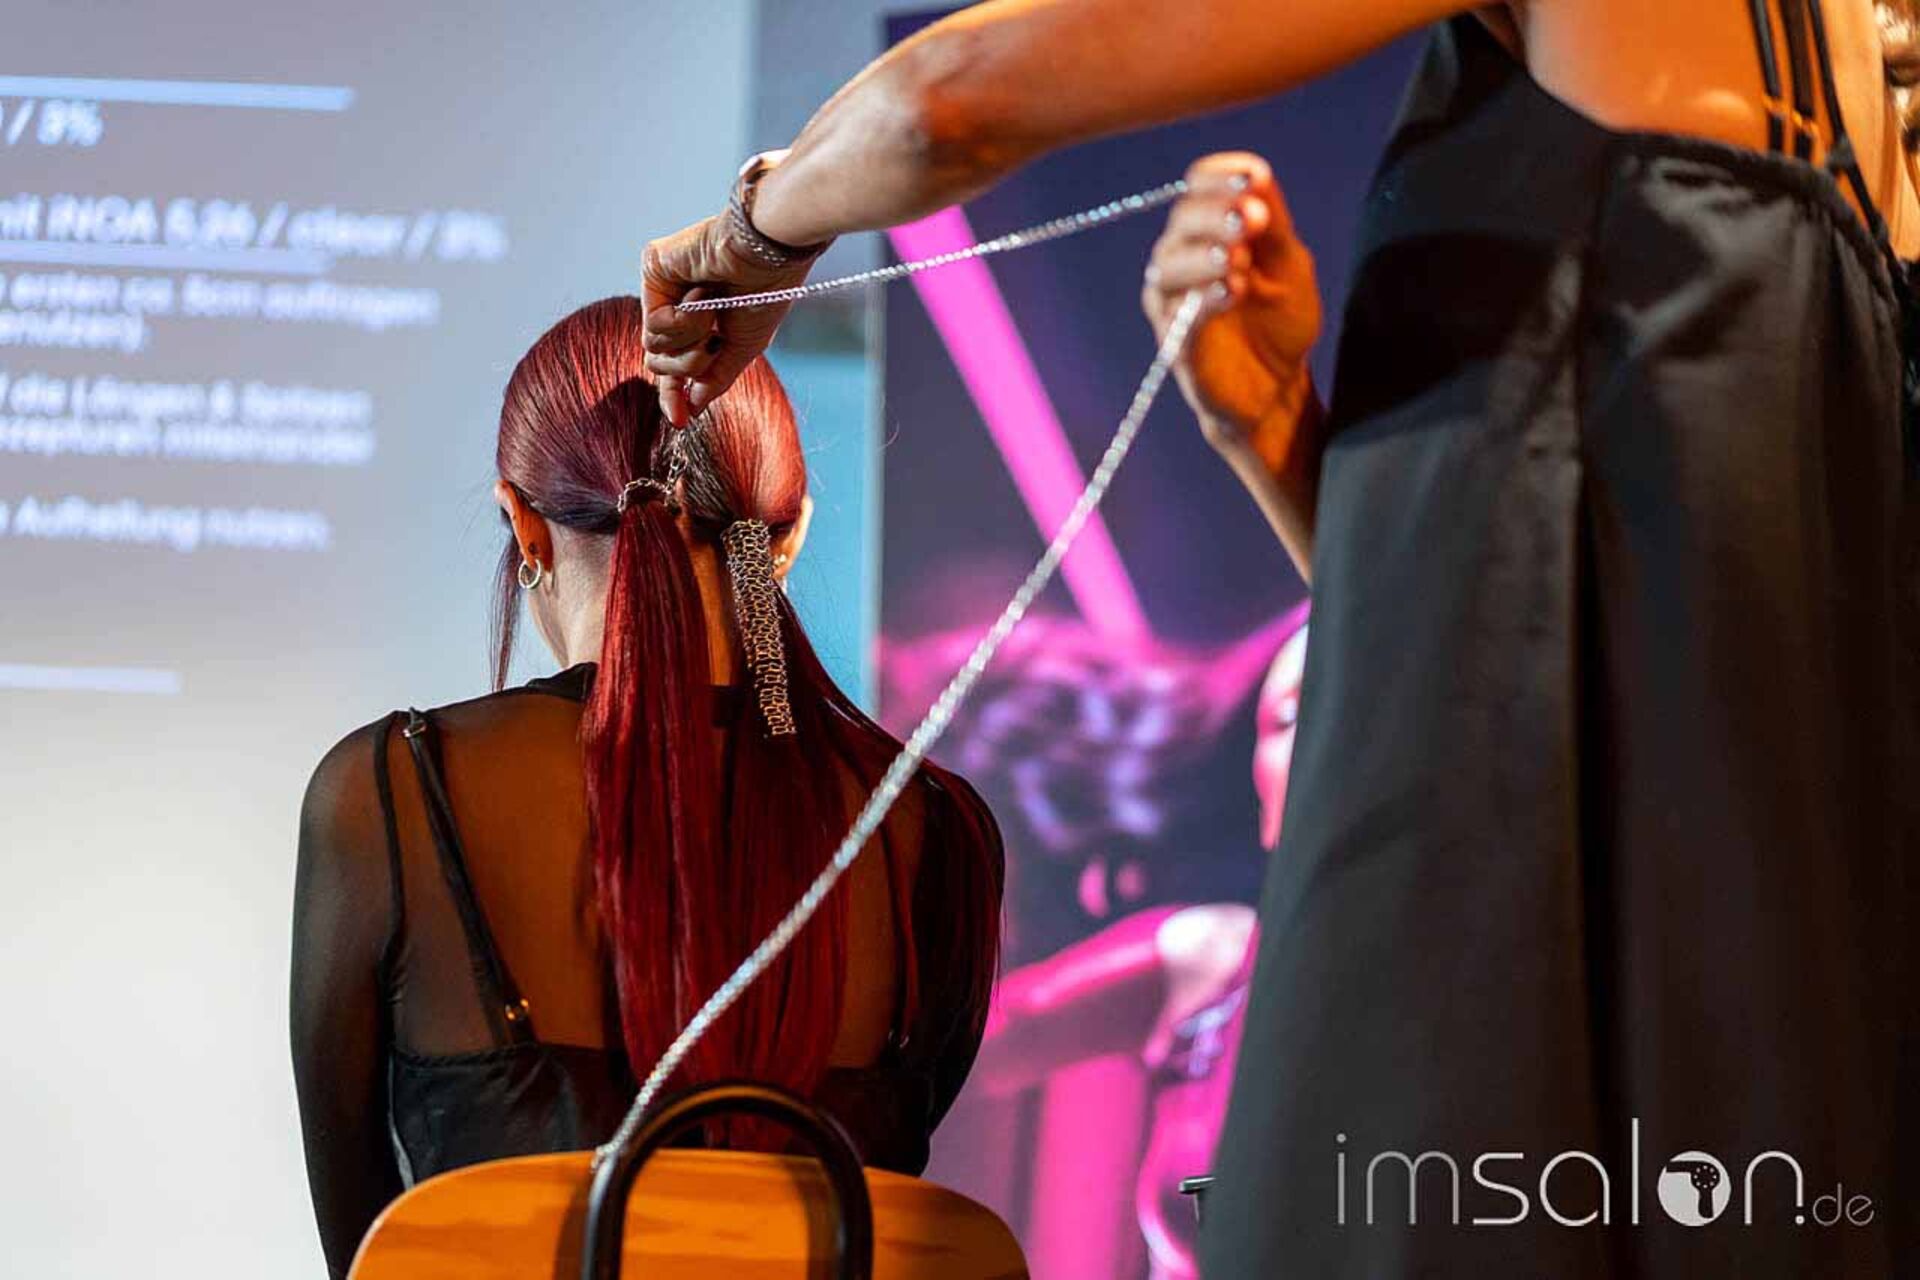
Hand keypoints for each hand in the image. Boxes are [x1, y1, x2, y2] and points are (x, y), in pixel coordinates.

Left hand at [640, 206, 817, 426]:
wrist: (768, 256)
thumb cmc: (765, 294)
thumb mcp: (742, 349)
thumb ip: (714, 379)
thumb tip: (690, 408)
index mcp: (702, 319)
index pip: (675, 363)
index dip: (674, 393)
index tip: (680, 420)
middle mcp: (678, 301)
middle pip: (658, 360)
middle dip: (688, 364)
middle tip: (713, 344)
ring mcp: (664, 285)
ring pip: (652, 345)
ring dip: (689, 339)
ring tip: (713, 311)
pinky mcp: (653, 267)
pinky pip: (653, 323)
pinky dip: (683, 320)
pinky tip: (703, 296)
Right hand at [1141, 153, 1321, 476]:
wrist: (1275, 387)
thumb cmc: (1278, 319)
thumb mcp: (1287, 262)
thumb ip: (1272, 222)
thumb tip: (1255, 173)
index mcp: (1207, 229)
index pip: (1198, 186)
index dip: (1221, 177)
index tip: (1254, 176)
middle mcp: (1180, 258)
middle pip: (1183, 220)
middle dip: (1217, 214)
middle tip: (1251, 217)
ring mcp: (1173, 302)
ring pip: (1170, 266)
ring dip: (1204, 255)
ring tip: (1239, 259)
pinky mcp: (1176, 344)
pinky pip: (1179, 316)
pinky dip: (1203, 300)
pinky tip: (1231, 291)